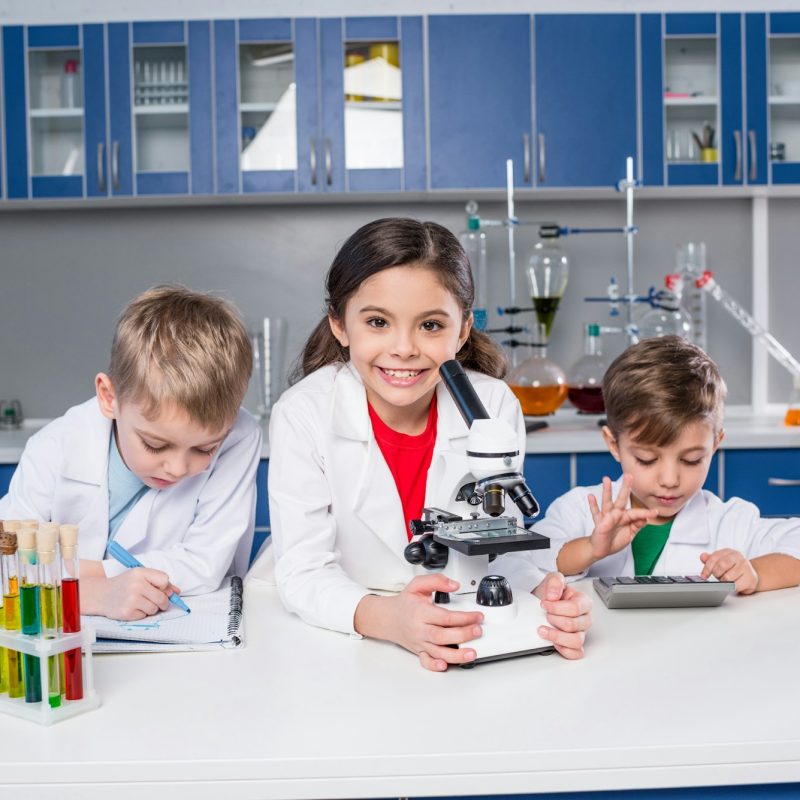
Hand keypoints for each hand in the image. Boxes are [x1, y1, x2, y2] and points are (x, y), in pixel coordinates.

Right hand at [81, 568, 180, 619]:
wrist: (101, 594)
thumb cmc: (125, 584)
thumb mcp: (141, 577)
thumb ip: (159, 582)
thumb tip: (177, 592)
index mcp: (140, 572)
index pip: (165, 580)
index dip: (165, 587)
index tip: (160, 589)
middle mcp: (136, 585)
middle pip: (162, 598)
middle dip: (163, 603)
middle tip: (157, 602)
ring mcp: (131, 599)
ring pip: (154, 609)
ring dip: (151, 609)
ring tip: (140, 603)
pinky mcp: (127, 612)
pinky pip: (144, 616)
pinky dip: (141, 614)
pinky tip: (132, 608)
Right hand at [357, 574, 484, 671]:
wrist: (388, 618)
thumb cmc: (405, 603)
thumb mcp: (418, 585)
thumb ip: (436, 581)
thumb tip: (454, 585)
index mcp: (420, 612)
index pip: (445, 617)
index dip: (464, 617)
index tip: (477, 616)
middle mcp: (420, 629)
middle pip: (443, 636)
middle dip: (463, 635)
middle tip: (478, 631)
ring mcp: (420, 642)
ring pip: (438, 652)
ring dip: (456, 655)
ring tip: (472, 653)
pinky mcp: (419, 651)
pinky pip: (426, 661)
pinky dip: (434, 665)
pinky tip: (445, 665)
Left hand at [533, 572, 591, 658]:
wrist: (544, 602)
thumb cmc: (551, 594)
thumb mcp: (552, 580)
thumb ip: (555, 582)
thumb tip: (553, 596)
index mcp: (583, 602)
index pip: (575, 608)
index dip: (556, 607)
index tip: (544, 604)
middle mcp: (584, 618)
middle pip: (573, 625)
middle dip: (554, 620)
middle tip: (545, 615)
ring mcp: (581, 632)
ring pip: (576, 641)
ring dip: (557, 636)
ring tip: (544, 631)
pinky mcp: (575, 644)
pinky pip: (576, 653)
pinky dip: (565, 650)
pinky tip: (554, 643)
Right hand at [587, 475, 658, 559]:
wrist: (601, 549)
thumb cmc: (615, 540)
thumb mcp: (630, 535)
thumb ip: (636, 526)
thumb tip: (644, 519)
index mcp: (625, 517)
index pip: (636, 513)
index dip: (645, 512)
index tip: (655, 512)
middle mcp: (616, 514)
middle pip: (621, 499)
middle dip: (625, 488)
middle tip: (629, 476)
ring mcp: (606, 517)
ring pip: (607, 502)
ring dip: (606, 491)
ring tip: (606, 479)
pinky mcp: (598, 522)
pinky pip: (595, 512)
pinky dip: (593, 504)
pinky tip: (591, 496)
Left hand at [700, 549, 758, 593]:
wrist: (750, 576)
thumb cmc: (733, 568)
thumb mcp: (721, 561)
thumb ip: (710, 559)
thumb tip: (703, 556)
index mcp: (729, 552)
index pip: (714, 558)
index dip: (707, 568)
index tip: (703, 576)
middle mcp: (738, 558)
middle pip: (721, 565)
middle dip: (716, 574)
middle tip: (718, 576)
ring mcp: (746, 567)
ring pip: (728, 577)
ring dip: (723, 581)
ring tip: (726, 580)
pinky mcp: (750, 578)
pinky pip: (736, 586)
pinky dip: (731, 587)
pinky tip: (732, 585)